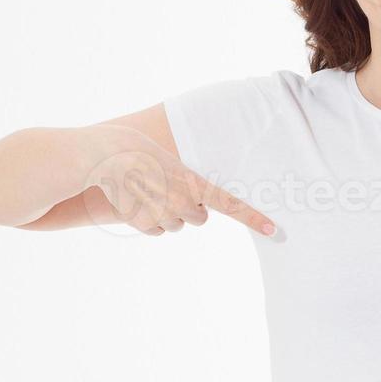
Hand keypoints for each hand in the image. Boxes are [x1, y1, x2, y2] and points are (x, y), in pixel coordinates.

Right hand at [89, 139, 272, 237]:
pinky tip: (136, 202)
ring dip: (166, 214)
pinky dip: (148, 221)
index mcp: (194, 182)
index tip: (274, 231)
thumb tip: (197, 201)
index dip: (254, 219)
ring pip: (176, 226)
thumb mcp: (172, 161)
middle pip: (198, 218)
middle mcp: (183, 203)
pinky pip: (156, 231)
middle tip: (168, 188)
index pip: (232, 205)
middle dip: (188, 209)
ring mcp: (163, 216)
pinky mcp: (143, 224)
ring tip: (147, 192)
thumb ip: (188, 182)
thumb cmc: (139, 150)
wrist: (106, 155)